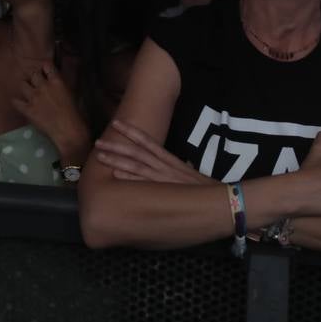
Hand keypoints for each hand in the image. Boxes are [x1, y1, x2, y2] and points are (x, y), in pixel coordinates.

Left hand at [11, 62, 89, 161]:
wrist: (69, 131)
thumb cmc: (76, 114)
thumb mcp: (73, 93)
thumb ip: (64, 85)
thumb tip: (58, 81)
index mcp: (57, 81)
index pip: (46, 65)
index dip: (45, 68)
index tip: (45, 72)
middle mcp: (43, 86)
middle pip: (33, 74)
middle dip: (35, 78)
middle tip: (37, 84)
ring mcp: (34, 98)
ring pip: (22, 84)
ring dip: (25, 87)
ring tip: (28, 92)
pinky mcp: (28, 110)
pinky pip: (15, 101)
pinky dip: (17, 102)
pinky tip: (20, 103)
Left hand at [93, 118, 214, 183]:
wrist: (222, 197)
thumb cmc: (205, 190)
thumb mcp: (188, 175)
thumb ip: (177, 171)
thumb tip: (171, 168)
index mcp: (170, 160)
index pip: (147, 141)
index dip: (131, 131)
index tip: (116, 123)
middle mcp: (164, 166)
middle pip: (136, 152)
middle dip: (116, 146)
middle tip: (98, 142)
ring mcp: (164, 177)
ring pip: (136, 165)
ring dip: (117, 161)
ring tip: (100, 156)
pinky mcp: (165, 189)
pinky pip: (144, 182)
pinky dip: (130, 179)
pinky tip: (115, 176)